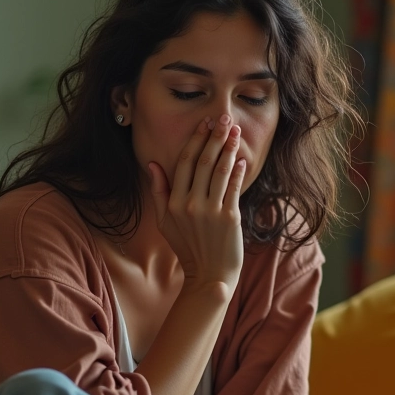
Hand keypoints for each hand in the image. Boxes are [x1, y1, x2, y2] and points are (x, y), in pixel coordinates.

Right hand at [148, 114, 246, 293]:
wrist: (208, 275)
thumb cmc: (187, 249)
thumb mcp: (165, 222)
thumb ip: (159, 192)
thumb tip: (153, 164)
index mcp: (174, 203)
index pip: (185, 164)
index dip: (196, 141)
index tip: (204, 124)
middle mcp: (190, 205)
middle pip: (204, 162)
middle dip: (214, 137)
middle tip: (223, 118)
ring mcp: (210, 211)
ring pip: (220, 171)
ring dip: (228, 148)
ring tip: (234, 131)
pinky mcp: (229, 218)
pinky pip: (234, 187)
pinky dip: (238, 171)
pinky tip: (241, 158)